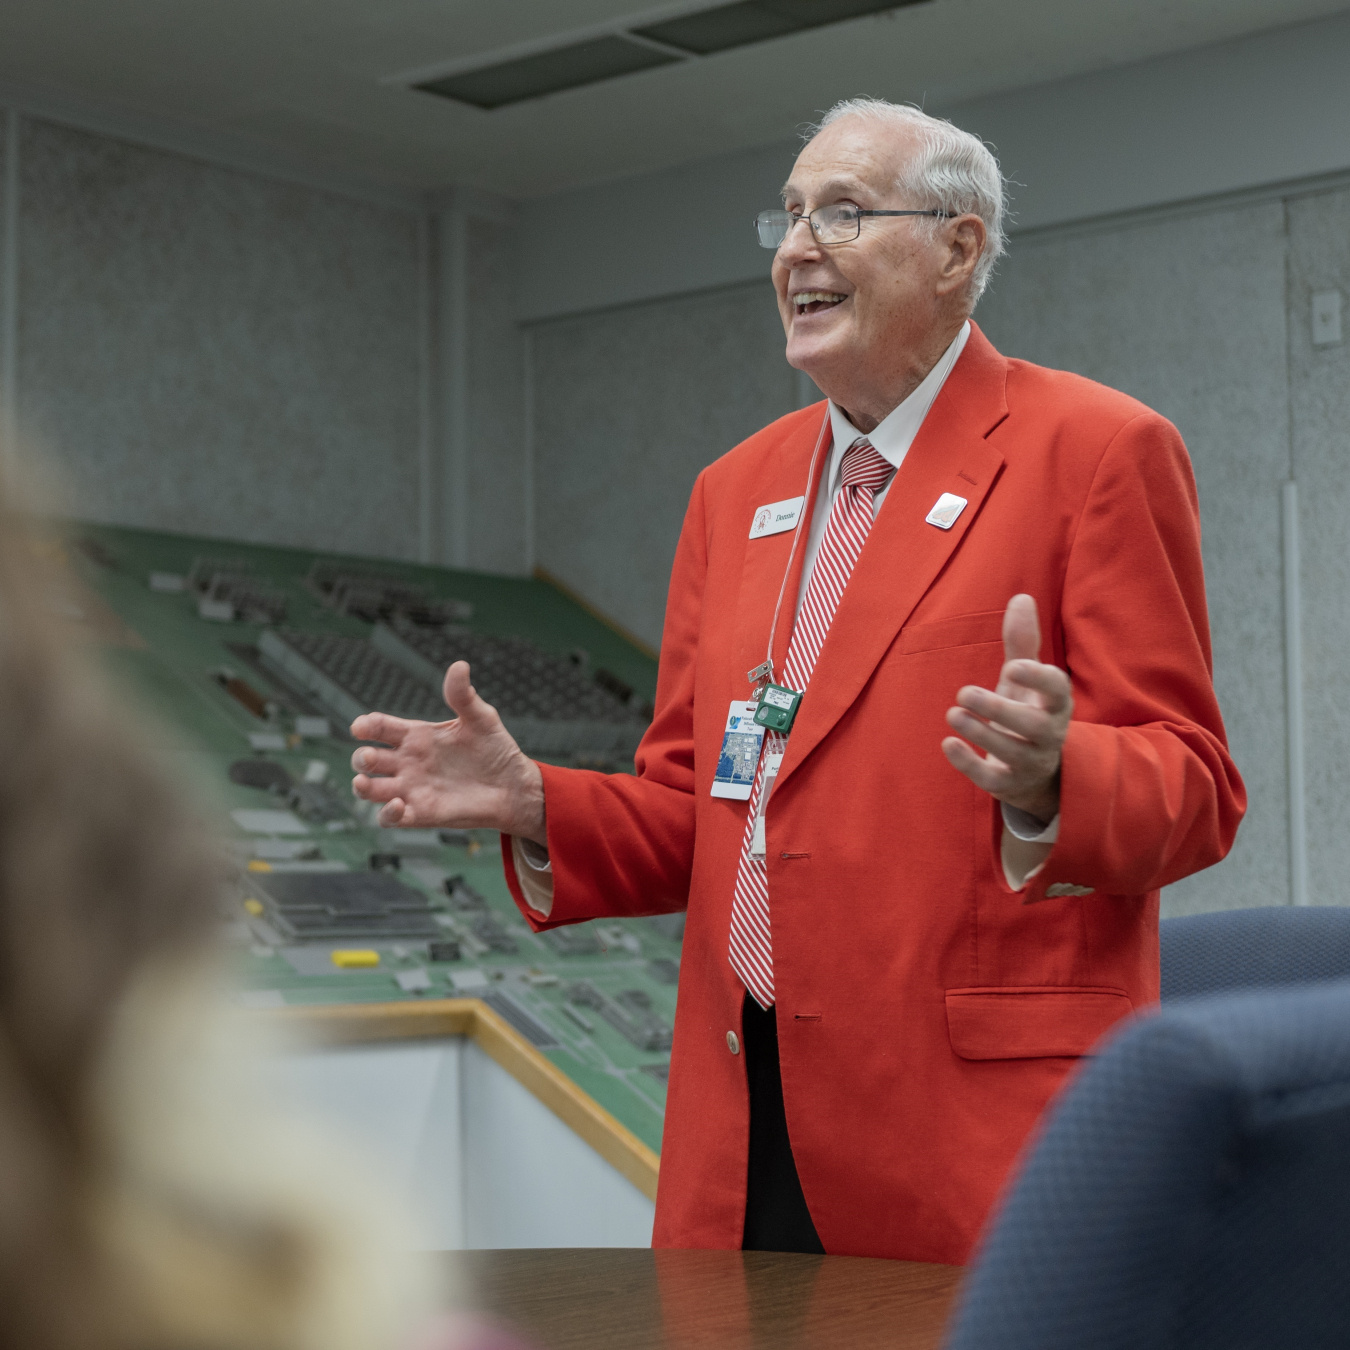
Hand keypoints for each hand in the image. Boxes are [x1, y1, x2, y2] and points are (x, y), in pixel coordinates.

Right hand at [350, 661, 545, 844]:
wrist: (513, 786)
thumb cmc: (496, 749)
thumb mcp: (482, 719)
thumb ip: (464, 696)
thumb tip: (459, 665)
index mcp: (416, 736)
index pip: (380, 727)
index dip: (366, 725)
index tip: (360, 726)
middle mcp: (408, 762)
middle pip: (368, 759)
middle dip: (362, 758)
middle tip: (370, 757)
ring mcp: (411, 789)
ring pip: (370, 789)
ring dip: (362, 786)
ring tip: (364, 782)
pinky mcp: (420, 813)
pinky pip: (390, 817)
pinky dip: (386, 813)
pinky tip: (397, 805)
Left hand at [941, 594, 1071, 822]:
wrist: (1034, 772)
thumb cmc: (1026, 712)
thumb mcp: (1025, 680)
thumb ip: (1022, 642)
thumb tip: (1021, 597)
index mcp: (1054, 703)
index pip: (1057, 689)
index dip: (1038, 679)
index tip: (1013, 666)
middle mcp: (1047, 734)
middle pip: (1033, 725)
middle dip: (999, 709)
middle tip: (963, 693)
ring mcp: (1030, 761)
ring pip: (1012, 751)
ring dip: (980, 732)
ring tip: (952, 713)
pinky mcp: (1009, 784)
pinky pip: (992, 779)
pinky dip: (968, 764)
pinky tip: (947, 743)